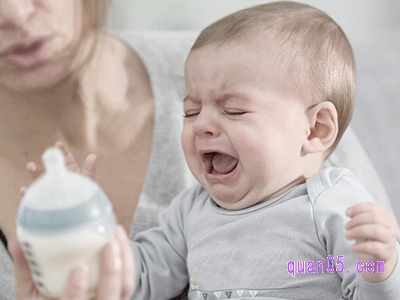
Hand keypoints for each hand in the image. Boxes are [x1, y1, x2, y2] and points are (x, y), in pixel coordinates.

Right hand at [10, 226, 134, 299]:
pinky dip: (128, 258)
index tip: (79, 269)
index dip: (77, 291)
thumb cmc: (48, 295)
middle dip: (111, 271)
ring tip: (116, 235)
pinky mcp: (120, 292)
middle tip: (108, 244)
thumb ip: (26, 269)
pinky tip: (120, 238)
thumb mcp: (31, 289)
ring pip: (124, 287)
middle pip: (108, 297)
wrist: (70, 298)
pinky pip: (130, 278)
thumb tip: (17, 244)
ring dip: (124, 260)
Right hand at [20, 141, 96, 194]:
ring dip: (34, 172)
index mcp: (70, 171)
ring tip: (31, 166)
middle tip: (45, 155)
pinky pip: (35, 196)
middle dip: (47, 161)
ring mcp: (51, 189)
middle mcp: (59, 178)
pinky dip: (28, 193)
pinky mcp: (45, 201)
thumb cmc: (86, 198)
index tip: (58, 144)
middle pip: (51, 167)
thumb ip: (89, 170)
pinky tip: (24, 190)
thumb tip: (93, 156)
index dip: (62, 151)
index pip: (66, 158)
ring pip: (40, 179)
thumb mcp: (88, 182)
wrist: (80, 215)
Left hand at [345, 202, 397, 281]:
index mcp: (386, 216)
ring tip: (347, 235)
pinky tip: (352, 247)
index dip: (358, 208)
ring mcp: (390, 240)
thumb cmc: (370, 237)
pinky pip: (373, 247)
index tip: (347, 213)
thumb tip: (349, 212)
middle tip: (346, 226)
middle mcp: (391, 226)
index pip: (373, 207)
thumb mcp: (364, 224)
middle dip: (356, 221)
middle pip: (374, 217)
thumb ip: (358, 216)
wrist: (378, 256)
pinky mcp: (386, 252)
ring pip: (374, 231)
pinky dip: (360, 246)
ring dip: (357, 232)